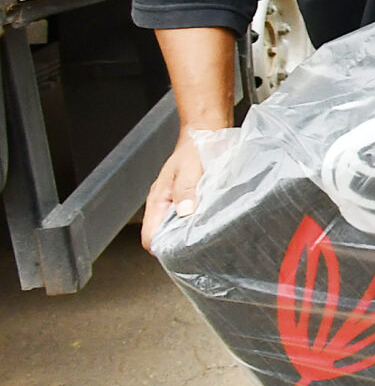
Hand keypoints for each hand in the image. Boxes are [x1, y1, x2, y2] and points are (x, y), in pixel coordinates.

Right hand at [141, 128, 215, 253]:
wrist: (206, 132)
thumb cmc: (196, 147)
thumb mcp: (190, 168)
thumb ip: (186, 189)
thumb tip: (184, 212)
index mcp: (159, 199)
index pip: (150, 235)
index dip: (162, 247)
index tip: (180, 253)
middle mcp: (166, 204)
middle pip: (164, 236)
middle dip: (178, 244)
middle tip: (200, 249)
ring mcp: (178, 203)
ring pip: (178, 228)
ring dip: (190, 233)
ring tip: (208, 238)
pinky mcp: (190, 200)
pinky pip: (191, 218)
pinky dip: (199, 222)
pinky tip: (213, 223)